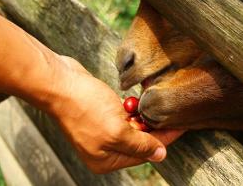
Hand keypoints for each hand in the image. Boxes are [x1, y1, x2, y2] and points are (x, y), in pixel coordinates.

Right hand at [46, 56, 183, 173]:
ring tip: (158, 104)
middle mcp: (103, 148)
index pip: (144, 153)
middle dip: (155, 126)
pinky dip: (132, 108)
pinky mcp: (99, 113)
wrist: (59, 82)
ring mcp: (101, 130)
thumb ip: (140, 145)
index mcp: (105, 160)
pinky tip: (138, 100)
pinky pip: (123, 114)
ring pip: (132, 126)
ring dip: (144, 115)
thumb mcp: (117, 130)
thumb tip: (160, 156)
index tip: (182, 126)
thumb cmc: (84, 107)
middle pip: (139, 140)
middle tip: (173, 111)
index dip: (165, 138)